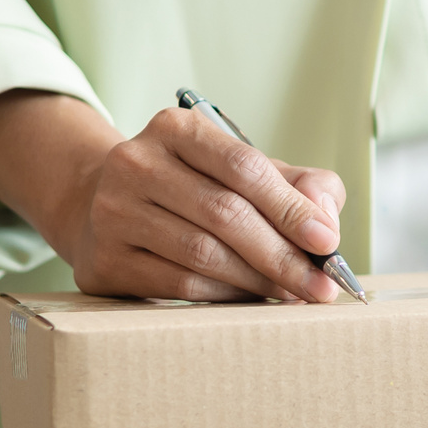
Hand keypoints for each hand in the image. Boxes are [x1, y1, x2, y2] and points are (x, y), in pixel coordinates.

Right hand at [0, 92, 348, 302]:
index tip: (327, 243)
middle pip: (225, 214)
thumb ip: (296, 183)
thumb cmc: (190, 188)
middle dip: (281, 256)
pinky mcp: (105, 260)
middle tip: (318, 287)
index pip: (244, 166)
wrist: (100, 206)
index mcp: (175, 128)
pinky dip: (224, 297)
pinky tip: (248, 299)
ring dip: (257, 282)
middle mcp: (136, 163)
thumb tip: (326, 219)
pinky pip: (179, 286)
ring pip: (202, 255)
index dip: (290, 208)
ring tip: (290, 295)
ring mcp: (113, 212)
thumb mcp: (239, 168)